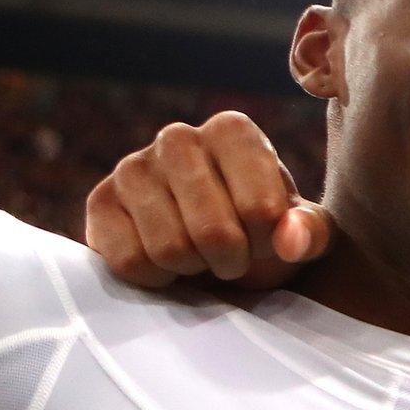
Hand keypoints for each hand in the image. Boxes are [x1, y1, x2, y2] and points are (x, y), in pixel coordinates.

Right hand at [84, 111, 335, 289]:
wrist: (215, 253)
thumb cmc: (265, 235)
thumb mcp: (304, 235)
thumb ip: (310, 233)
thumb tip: (289, 240)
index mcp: (232, 131)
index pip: (260, 207)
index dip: (268, 243)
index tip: (266, 240)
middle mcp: (177, 136)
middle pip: (213, 231)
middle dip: (231, 261)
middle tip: (232, 258)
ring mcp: (131, 166)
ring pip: (169, 248)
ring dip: (193, 269)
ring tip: (199, 256)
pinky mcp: (99, 202)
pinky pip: (130, 261)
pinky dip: (155, 278)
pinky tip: (165, 263)